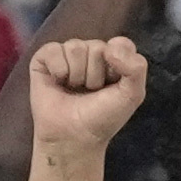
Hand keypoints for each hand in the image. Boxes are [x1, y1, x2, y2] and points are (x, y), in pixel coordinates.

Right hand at [23, 29, 149, 153]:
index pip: (120, 43)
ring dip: (76, 75)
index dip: (118, 64)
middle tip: (90, 92)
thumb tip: (110, 47)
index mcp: (114, 58)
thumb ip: (136, 67)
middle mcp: (90, 53)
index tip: (112, 84)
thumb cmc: (102, 118)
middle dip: (95, 74)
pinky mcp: (44, 59)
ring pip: (75, 47)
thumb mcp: (132, 95)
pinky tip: (58, 82)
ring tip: (74, 90)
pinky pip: (53, 50)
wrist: (73, 137)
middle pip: (97, 47)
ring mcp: (67, 54)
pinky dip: (58, 69)